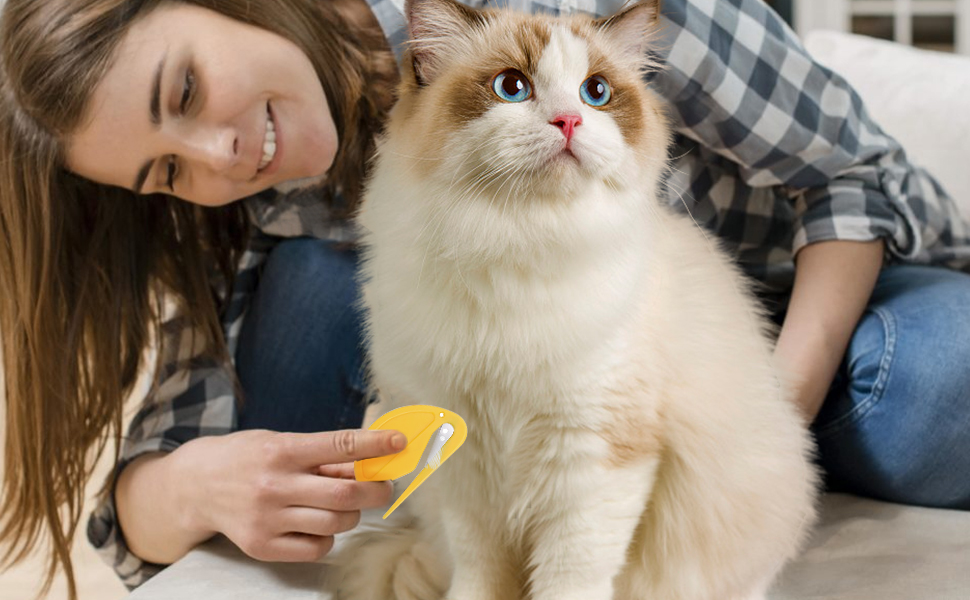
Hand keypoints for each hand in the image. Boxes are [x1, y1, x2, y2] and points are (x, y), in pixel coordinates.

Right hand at [173, 428, 406, 562]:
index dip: (375, 445)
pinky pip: (316, 548)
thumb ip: (323, 455)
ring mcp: (267, 518)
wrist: (195, 485)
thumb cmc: (249, 458)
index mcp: (282, 450)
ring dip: (352, 515)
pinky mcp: (261, 546)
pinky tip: (318, 524)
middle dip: (376, 490)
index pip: (339, 445)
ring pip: (335, 523)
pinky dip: (328, 538)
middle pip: (345, 493)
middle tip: (383, 487)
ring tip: (343, 505)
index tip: (400, 443)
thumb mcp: (282, 442)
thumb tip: (371, 462)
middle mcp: (274, 484)